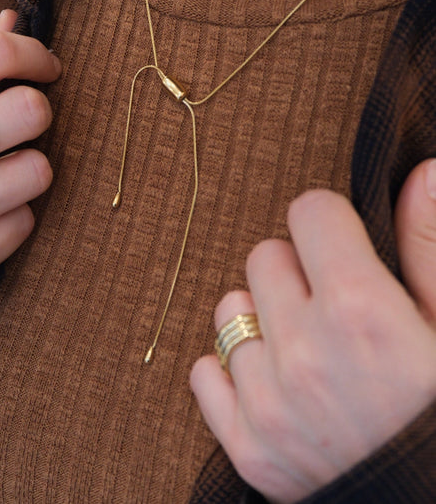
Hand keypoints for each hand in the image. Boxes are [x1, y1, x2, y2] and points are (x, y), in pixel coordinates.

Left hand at [191, 184, 435, 503]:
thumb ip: (430, 245)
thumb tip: (422, 171)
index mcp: (361, 311)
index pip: (309, 211)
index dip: (330, 223)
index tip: (341, 246)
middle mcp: (305, 351)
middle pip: (264, 255)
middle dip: (295, 269)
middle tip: (330, 305)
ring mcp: (269, 403)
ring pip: (229, 309)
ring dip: (259, 316)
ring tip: (302, 344)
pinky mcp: (247, 446)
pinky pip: (203, 372)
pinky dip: (230, 371)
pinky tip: (272, 383)